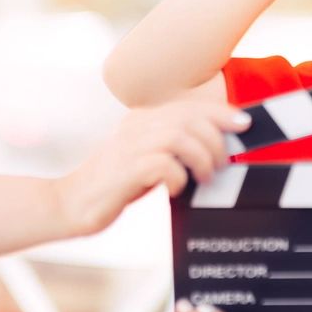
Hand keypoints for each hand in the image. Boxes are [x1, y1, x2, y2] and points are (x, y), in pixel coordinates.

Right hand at [54, 76, 250, 236]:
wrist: (68, 205)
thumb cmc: (114, 185)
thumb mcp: (147, 160)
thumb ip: (173, 149)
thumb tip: (216, 148)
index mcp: (142, 119)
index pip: (189, 106)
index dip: (221, 112)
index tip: (244, 123)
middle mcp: (136, 126)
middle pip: (190, 119)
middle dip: (216, 142)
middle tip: (220, 166)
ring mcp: (129, 146)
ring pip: (181, 137)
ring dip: (202, 159)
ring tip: (204, 178)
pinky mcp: (124, 170)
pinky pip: (164, 165)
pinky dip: (179, 177)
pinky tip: (175, 189)